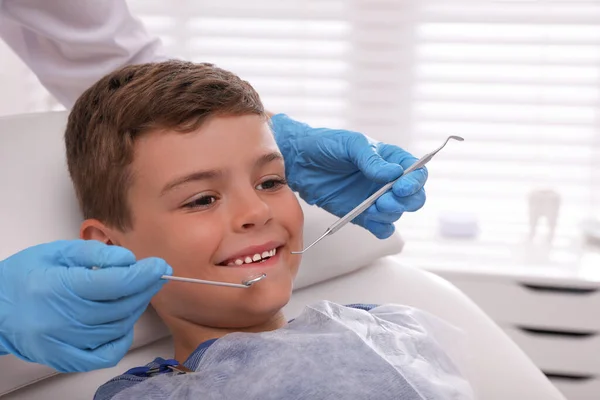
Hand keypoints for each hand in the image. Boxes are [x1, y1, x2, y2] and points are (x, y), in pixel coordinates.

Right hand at [0, 240, 171, 371]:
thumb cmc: (25, 276)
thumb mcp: (56, 252)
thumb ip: (94, 254)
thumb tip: (128, 260)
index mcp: (60, 287)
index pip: (114, 283)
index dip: (143, 274)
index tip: (159, 265)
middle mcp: (63, 319)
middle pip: (121, 306)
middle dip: (144, 288)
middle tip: (154, 275)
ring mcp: (65, 343)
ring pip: (118, 327)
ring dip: (134, 308)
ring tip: (134, 292)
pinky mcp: (67, 358)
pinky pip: (108, 353)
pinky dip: (122, 337)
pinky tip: (122, 321)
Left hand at [271, 114, 426, 238]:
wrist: (297, 161)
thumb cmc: (324, 145)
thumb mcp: (349, 144)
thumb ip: (370, 159)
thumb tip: (394, 173)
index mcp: (389, 159)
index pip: (416, 172)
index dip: (415, 181)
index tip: (402, 187)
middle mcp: (386, 180)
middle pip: (413, 197)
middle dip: (405, 202)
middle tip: (385, 201)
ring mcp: (374, 199)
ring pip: (396, 214)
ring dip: (388, 214)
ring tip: (370, 208)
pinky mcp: (361, 214)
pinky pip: (381, 228)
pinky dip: (380, 228)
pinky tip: (369, 219)